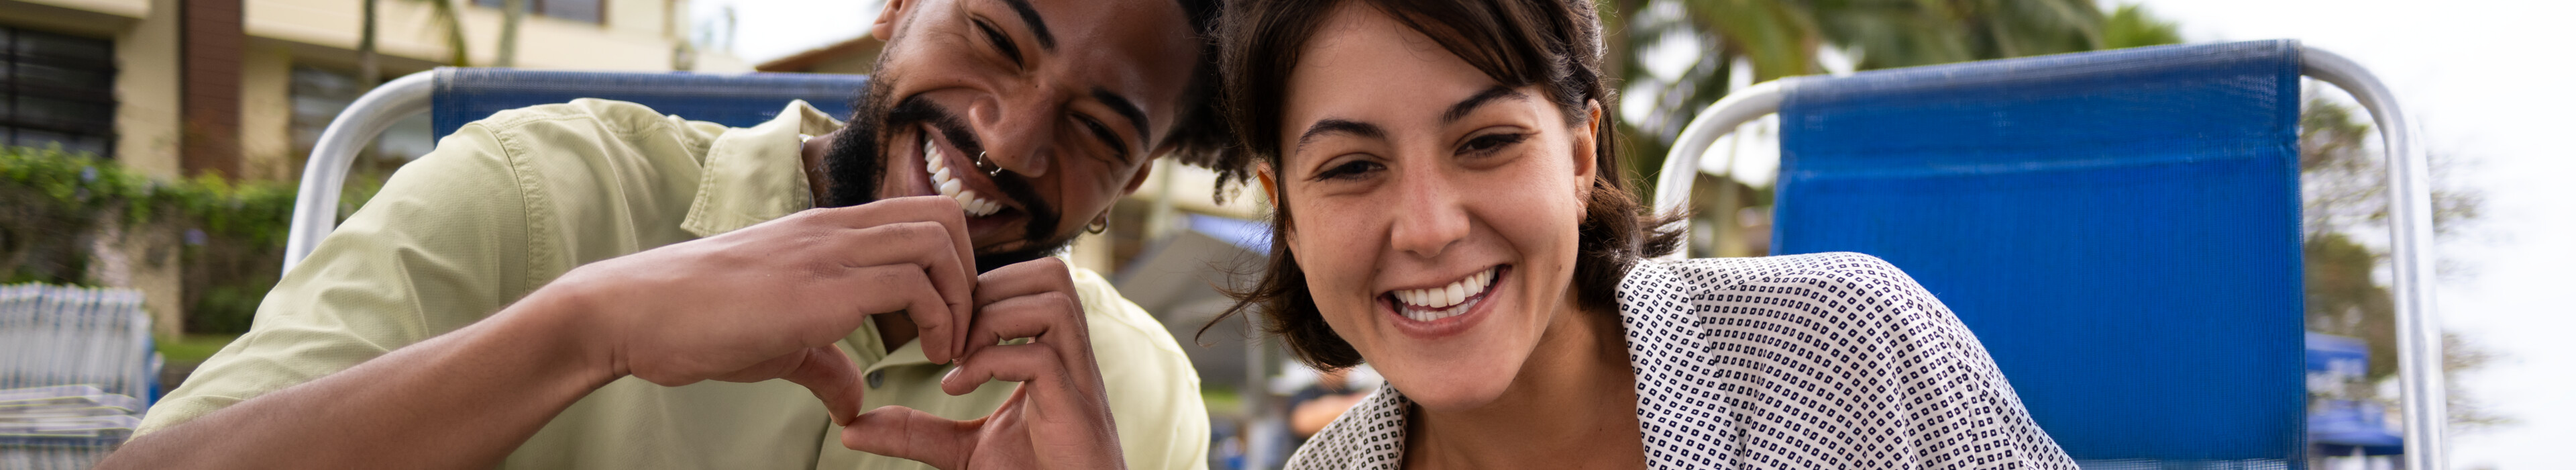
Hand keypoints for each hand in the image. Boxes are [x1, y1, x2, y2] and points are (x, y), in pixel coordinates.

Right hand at [536, 195, 978, 425]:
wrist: (633, 314)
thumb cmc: (696, 324)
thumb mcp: (778, 344)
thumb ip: (825, 364)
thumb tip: (854, 402)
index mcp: (827, 231)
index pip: (921, 216)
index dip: (953, 265)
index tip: (947, 320)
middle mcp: (835, 229)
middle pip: (944, 218)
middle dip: (970, 276)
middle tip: (959, 332)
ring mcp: (829, 253)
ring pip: (938, 242)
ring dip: (961, 300)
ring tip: (946, 350)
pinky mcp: (822, 289)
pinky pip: (912, 286)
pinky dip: (937, 322)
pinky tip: (924, 358)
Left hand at [840, 257, 1124, 469]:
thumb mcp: (962, 449)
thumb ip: (917, 431)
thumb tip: (853, 428)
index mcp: (1054, 353)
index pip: (1031, 280)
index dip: (982, 287)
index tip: (942, 326)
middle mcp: (1072, 356)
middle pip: (1050, 273)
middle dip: (990, 291)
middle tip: (950, 334)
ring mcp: (1078, 379)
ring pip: (1053, 301)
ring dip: (994, 320)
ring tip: (960, 355)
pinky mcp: (1074, 407)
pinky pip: (1040, 357)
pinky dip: (991, 362)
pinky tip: (959, 386)